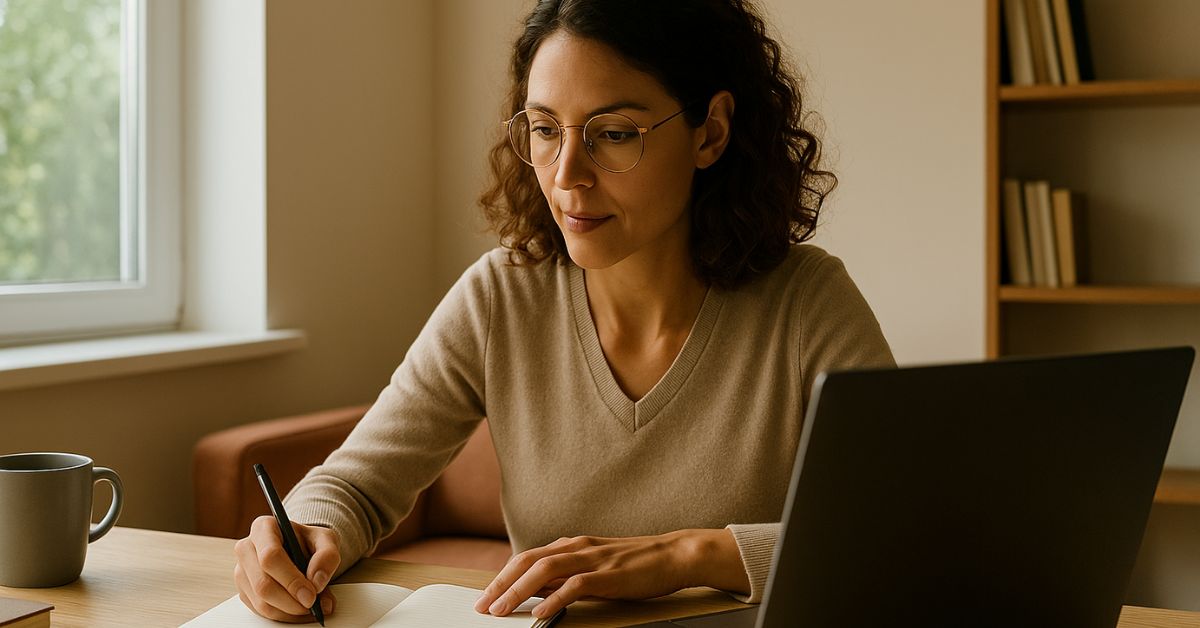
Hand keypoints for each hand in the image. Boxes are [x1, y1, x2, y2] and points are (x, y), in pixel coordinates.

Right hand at [234, 515, 341, 622]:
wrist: (300, 548)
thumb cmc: (310, 541)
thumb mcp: (326, 539)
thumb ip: (327, 555)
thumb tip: (317, 581)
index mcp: (263, 528)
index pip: (270, 557)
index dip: (291, 580)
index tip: (311, 595)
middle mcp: (246, 548)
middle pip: (262, 584)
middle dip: (291, 601)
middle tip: (313, 606)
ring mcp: (241, 571)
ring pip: (261, 602)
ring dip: (289, 612)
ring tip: (312, 609)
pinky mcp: (244, 591)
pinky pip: (261, 611)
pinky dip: (284, 616)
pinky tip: (300, 610)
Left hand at [473, 529, 749, 619]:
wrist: (675, 554)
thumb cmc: (637, 563)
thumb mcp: (597, 565)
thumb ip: (569, 575)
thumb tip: (539, 592)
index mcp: (572, 545)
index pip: (527, 557)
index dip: (503, 576)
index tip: (486, 596)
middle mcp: (577, 547)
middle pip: (528, 561)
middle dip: (500, 584)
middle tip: (482, 606)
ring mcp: (593, 559)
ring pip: (544, 571)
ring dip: (518, 591)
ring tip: (500, 611)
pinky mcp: (608, 575)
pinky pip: (574, 586)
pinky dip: (553, 600)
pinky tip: (540, 614)